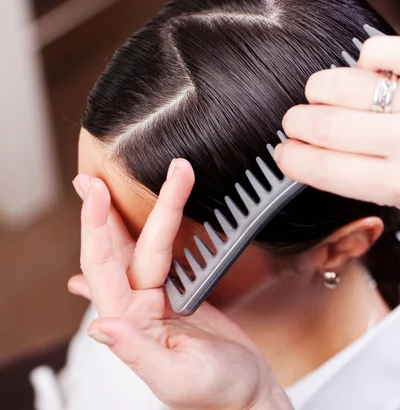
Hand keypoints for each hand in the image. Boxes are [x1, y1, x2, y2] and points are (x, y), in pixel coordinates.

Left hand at [69, 160, 292, 409]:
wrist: (249, 395)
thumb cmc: (218, 393)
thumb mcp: (177, 375)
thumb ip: (138, 352)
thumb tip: (100, 327)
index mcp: (131, 323)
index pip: (104, 267)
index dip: (96, 226)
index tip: (95, 192)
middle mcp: (137, 309)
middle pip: (114, 250)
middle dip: (102, 211)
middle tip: (89, 177)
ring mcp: (157, 300)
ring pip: (135, 248)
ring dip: (120, 218)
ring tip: (101, 190)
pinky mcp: (178, 295)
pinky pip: (156, 260)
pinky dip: (138, 242)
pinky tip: (117, 237)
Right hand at [275, 35, 399, 207]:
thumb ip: (379, 185)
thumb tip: (335, 170)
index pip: (327, 172)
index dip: (294, 161)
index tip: (283, 154)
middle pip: (325, 126)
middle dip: (297, 123)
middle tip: (295, 122)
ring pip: (342, 85)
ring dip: (320, 88)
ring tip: (320, 93)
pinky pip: (375, 52)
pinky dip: (364, 57)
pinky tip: (365, 69)